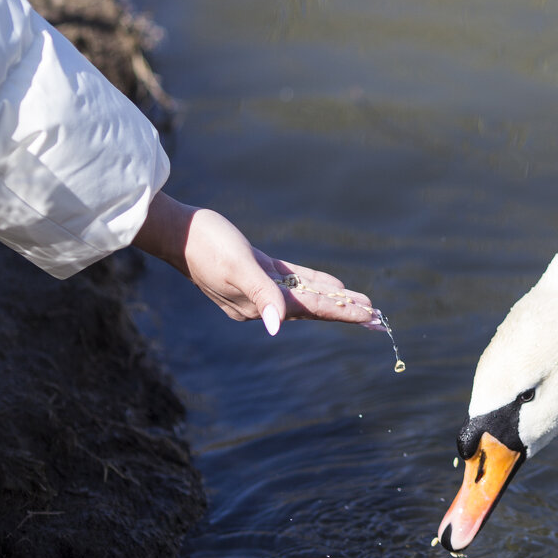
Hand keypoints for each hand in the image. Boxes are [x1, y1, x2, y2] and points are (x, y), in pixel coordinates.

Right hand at [132, 191, 375, 333]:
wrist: (176, 231)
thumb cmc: (205, 245)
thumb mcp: (237, 266)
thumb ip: (260, 294)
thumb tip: (274, 327)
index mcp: (260, 303)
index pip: (311, 310)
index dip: (343, 313)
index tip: (371, 317)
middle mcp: (261, 302)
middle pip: (314, 308)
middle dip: (347, 312)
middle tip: (381, 320)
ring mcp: (258, 287)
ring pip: (307, 295)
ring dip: (335, 300)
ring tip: (364, 305)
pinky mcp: (255, 270)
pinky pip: (293, 281)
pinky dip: (314, 283)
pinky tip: (334, 285)